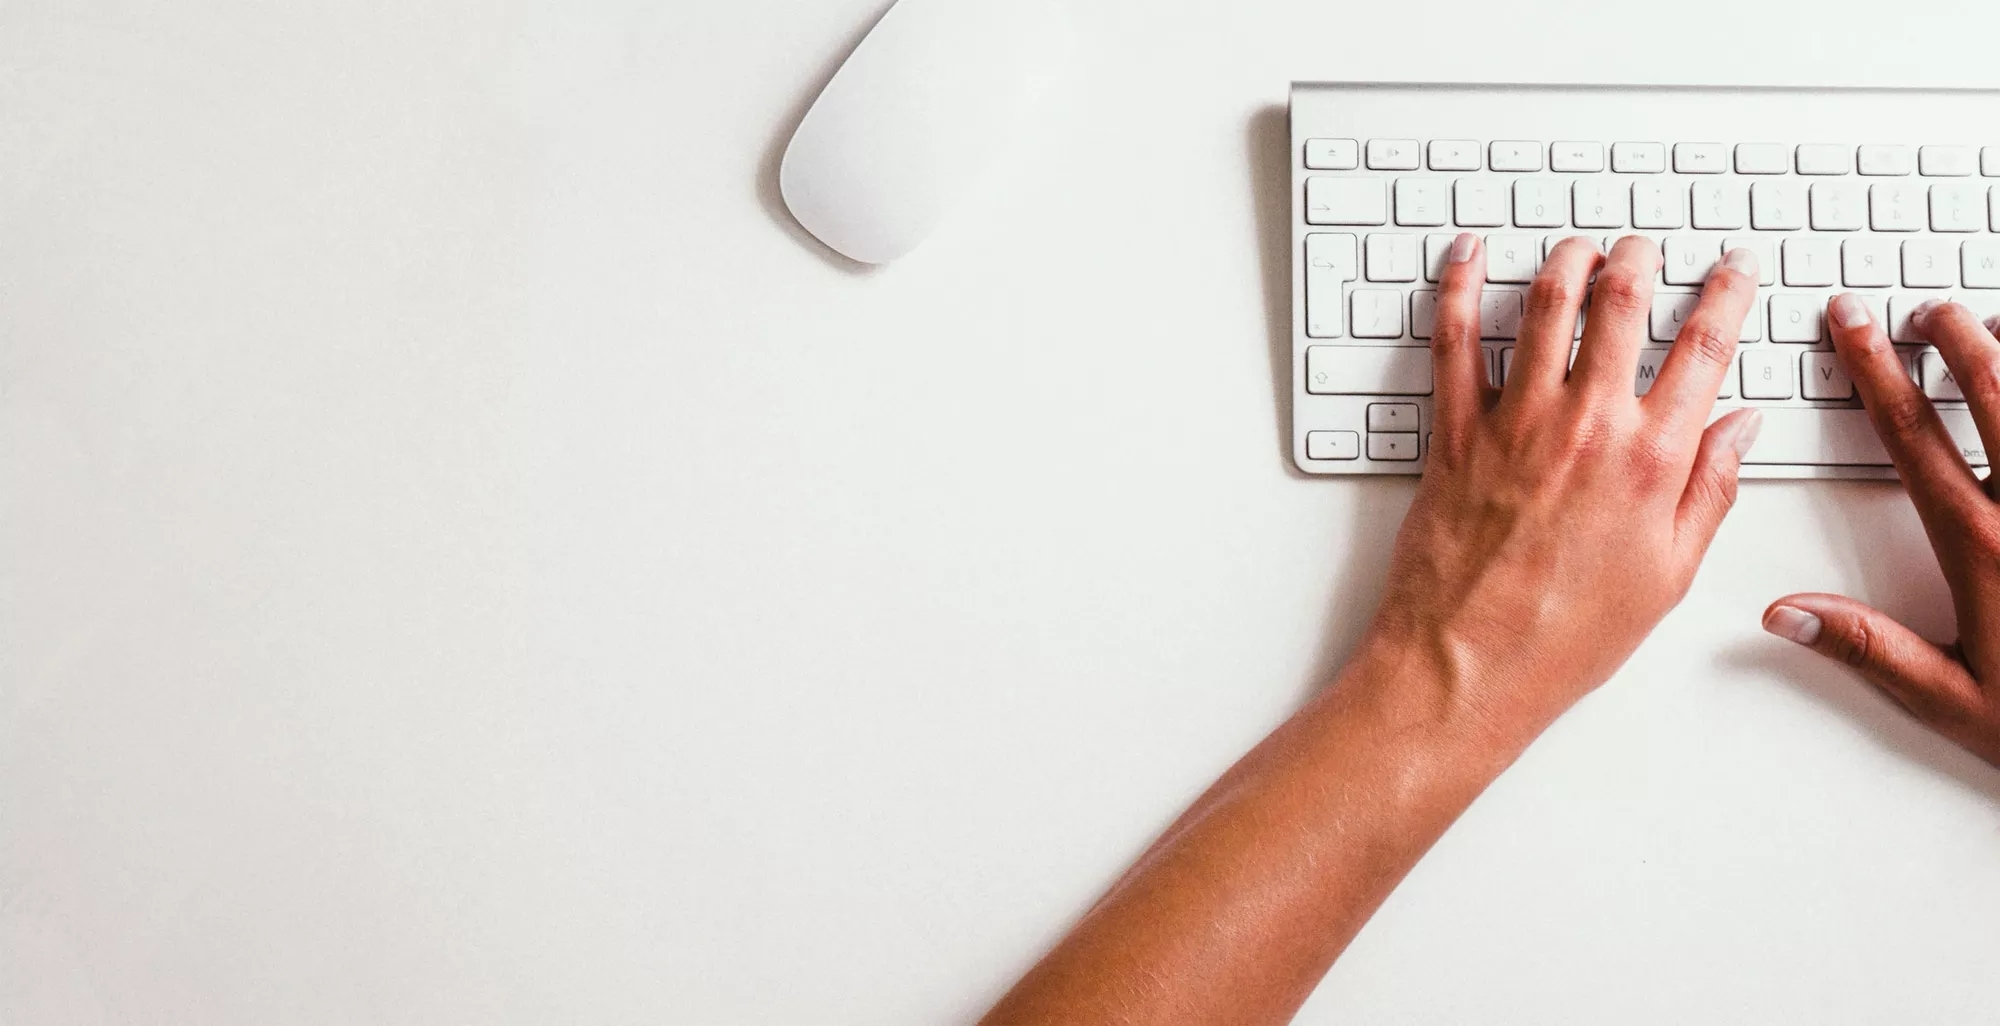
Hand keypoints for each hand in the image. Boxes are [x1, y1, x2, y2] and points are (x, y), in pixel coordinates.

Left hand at [1358, 234, 1762, 747]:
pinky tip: (1464, 256)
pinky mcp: (1453, 433)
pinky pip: (1451, 342)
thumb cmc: (1564, 636)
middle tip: (1643, 248)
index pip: (1704, 348)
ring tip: (1577, 248)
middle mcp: (1588, 427)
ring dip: (1566, 261)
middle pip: (1623, 304)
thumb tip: (1740, 427)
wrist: (1467, 666)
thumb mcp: (1669, 574)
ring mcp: (1516, 423)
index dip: (1726, 294)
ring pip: (1545, 305)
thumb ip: (1710, 490)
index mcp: (1652, 460)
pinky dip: (1455, 287)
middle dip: (1640, 260)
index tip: (1733, 268)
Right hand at [1763, 296, 1999, 767]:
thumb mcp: (1955, 700)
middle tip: (1927, 308)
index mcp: (1983, 545)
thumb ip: (1868, 648)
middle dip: (1954, 336)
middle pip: (1993, 389)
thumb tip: (1784, 614)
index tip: (1853, 324)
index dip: (1875, 371)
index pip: (1912, 434)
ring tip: (1993, 323)